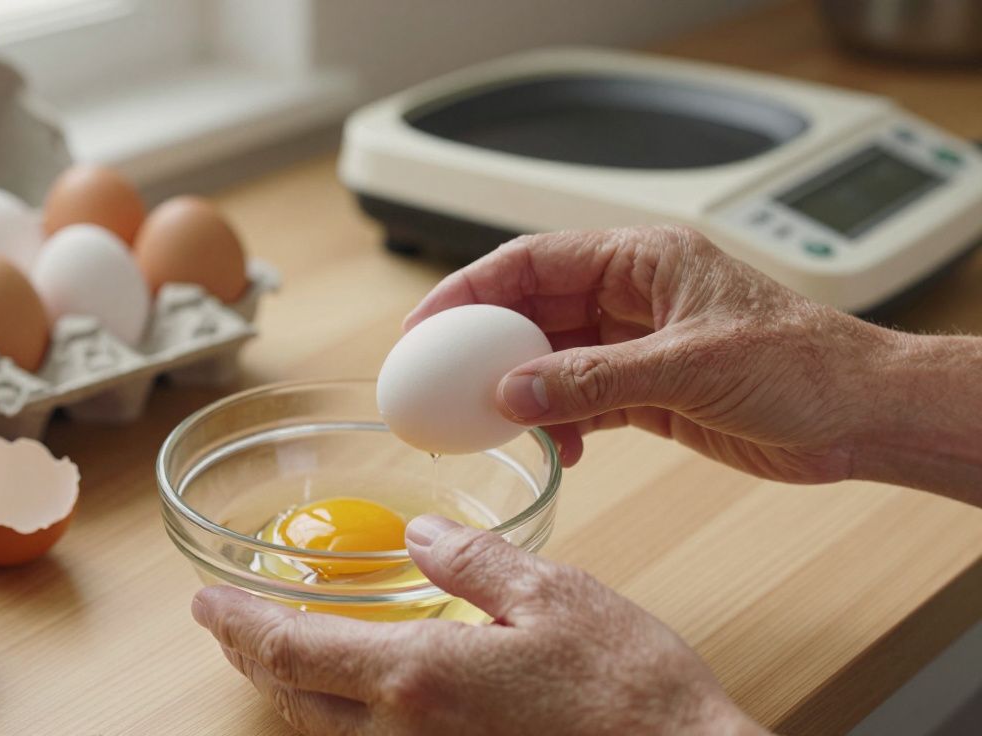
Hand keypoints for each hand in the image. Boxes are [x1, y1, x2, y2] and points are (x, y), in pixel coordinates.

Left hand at [192, 516, 766, 735]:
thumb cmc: (633, 695)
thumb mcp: (556, 598)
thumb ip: (474, 562)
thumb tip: (420, 539)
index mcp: (420, 678)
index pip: (292, 649)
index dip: (236, 624)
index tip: (201, 602)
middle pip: (293, 698)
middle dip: (250, 655)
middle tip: (228, 622)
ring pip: (326, 731)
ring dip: (291, 686)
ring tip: (279, 648)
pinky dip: (339, 714)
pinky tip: (359, 690)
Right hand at [404, 226, 885, 484]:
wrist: (860, 415)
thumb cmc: (802, 364)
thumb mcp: (689, 366)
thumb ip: (594, 379)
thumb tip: (513, 391)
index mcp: (642, 259)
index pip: (534, 261)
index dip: (472, 288)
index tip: (428, 322)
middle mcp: (633, 296)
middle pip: (534, 310)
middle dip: (485, 345)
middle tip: (439, 380)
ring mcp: (638, 345)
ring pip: (552, 360)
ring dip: (522, 392)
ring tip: (495, 424)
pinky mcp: (650, 391)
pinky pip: (582, 401)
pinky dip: (561, 424)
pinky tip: (558, 448)